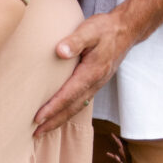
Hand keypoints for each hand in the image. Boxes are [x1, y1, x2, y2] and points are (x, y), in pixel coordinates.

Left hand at [33, 10, 132, 136]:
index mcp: (92, 72)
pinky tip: (60, 114)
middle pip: (72, 108)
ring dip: (60, 119)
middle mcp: (95, 83)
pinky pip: (81, 102)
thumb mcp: (90, 30)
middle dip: (54, 121)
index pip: (69, 94)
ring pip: (77, 107)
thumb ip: (75, 40)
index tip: (37, 118)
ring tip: (43, 129)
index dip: (53, 108)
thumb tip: (60, 51)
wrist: (126, 30)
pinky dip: (68, 111)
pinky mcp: (96, 82)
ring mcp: (96, 84)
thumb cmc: (105, 29)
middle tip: (36, 133)